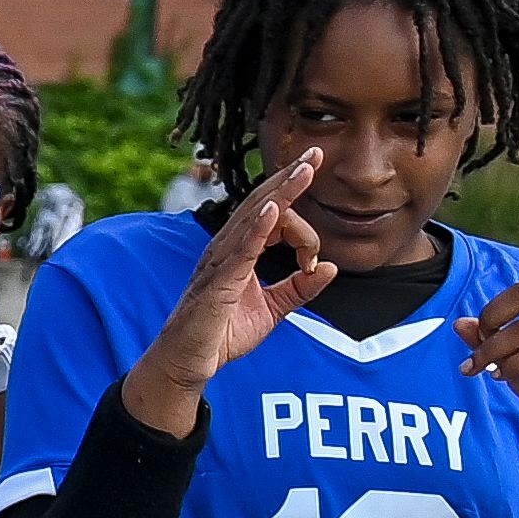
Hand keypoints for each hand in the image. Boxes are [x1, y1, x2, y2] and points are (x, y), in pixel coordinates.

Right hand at [124, 151, 336, 430]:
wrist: (188, 364)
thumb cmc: (220, 335)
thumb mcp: (272, 310)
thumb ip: (299, 288)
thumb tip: (331, 269)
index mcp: (240, 252)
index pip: (274, 220)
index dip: (303, 231)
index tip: (312, 261)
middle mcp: (227, 248)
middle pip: (262, 203)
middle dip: (290, 178)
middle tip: (315, 154)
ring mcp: (220, 262)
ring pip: (254, 217)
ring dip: (282, 191)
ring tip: (304, 169)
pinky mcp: (217, 281)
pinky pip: (241, 248)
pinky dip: (258, 226)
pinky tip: (274, 209)